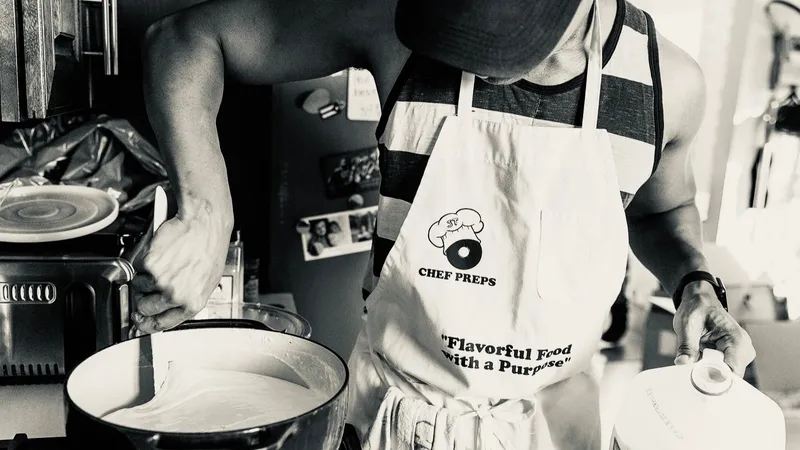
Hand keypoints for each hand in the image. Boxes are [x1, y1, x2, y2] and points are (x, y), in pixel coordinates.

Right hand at [130, 210, 230, 333]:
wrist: (204, 223)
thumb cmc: (209, 247)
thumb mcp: (207, 281)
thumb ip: (188, 298)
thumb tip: (170, 309)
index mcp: (193, 303)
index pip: (163, 323)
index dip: (147, 324)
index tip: (139, 321)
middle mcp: (176, 295)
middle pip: (144, 307)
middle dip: (143, 297)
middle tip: (153, 283)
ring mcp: (161, 280)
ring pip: (139, 286)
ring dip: (145, 276)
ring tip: (163, 263)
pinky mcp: (150, 264)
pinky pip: (138, 268)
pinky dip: (144, 260)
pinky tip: (161, 253)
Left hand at [673, 281, 755, 375]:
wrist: (700, 302)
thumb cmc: (697, 309)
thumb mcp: (688, 325)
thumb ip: (687, 346)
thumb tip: (682, 363)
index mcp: (737, 339)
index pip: (732, 370)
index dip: (715, 379)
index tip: (696, 379)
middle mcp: (743, 350)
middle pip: (729, 377)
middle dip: (708, 378)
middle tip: (689, 373)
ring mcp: (739, 356)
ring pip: (724, 377)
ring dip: (706, 375)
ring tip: (692, 364)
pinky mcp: (731, 359)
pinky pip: (720, 373)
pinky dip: (707, 372)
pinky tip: (696, 364)